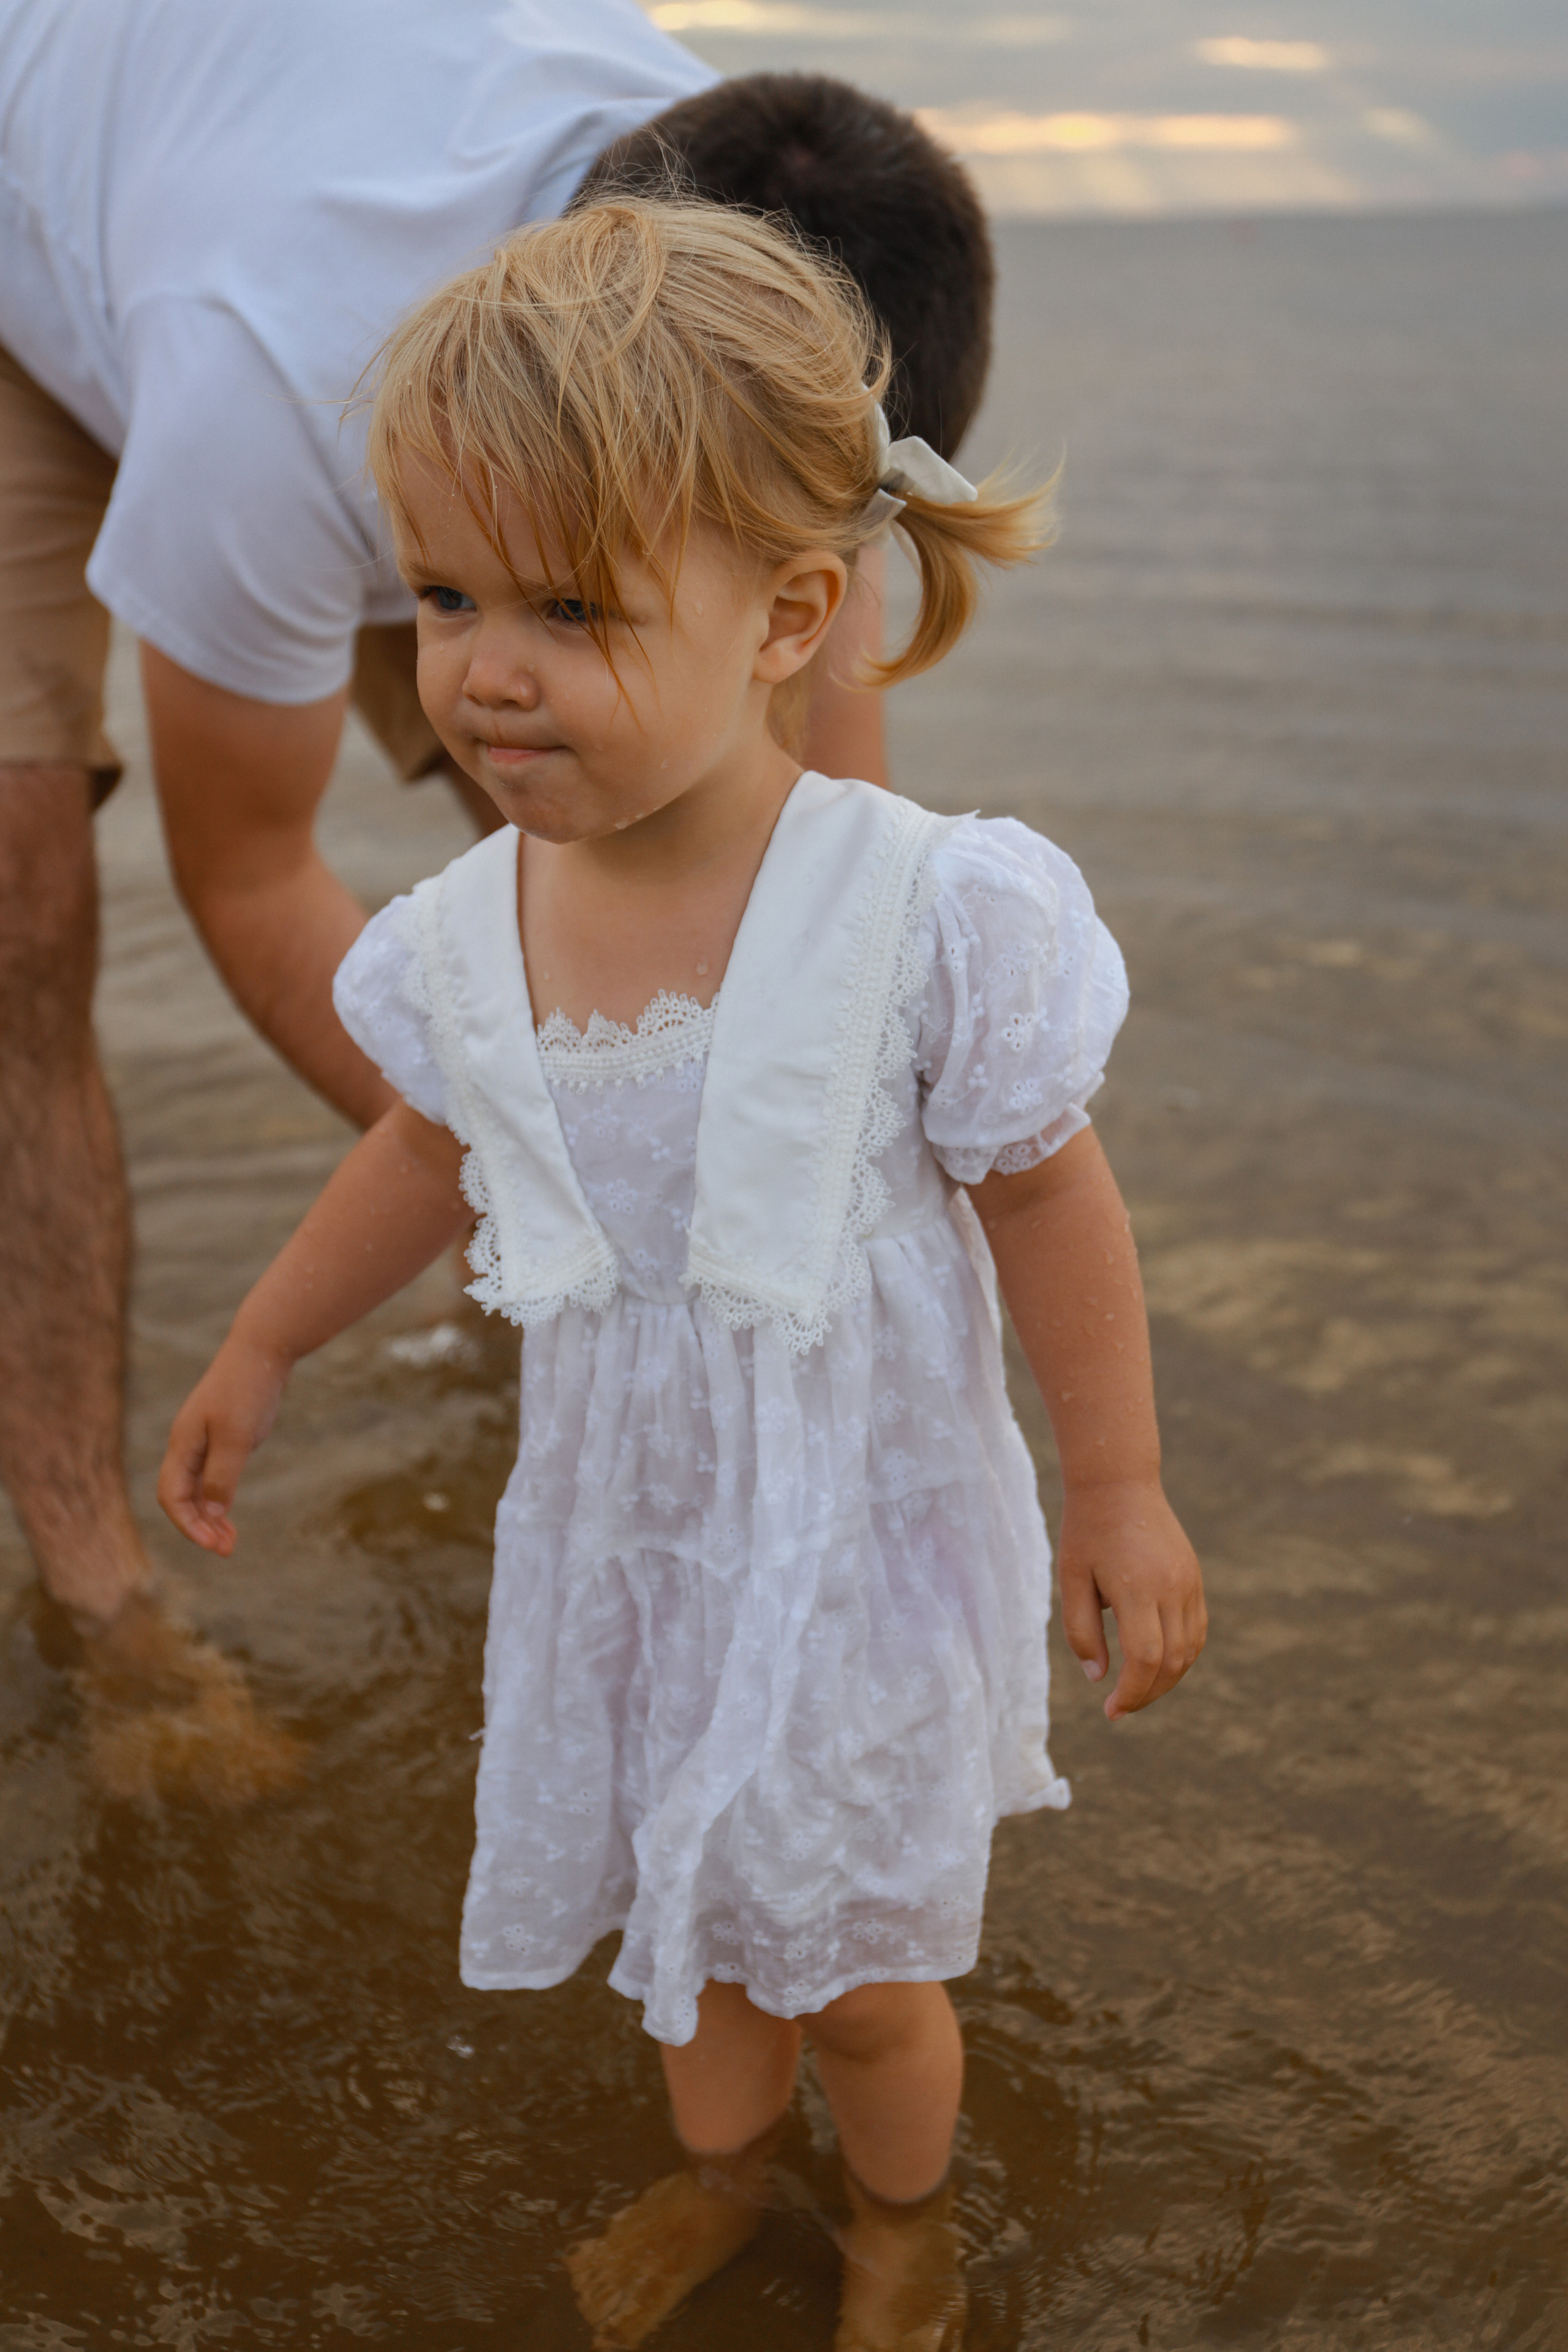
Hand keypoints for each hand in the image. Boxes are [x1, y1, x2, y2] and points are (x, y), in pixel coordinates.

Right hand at [157, 1334, 290, 1557]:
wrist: (263, 1349)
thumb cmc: (247, 1389)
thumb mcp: (238, 1436)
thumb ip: (223, 1475)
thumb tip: (212, 1514)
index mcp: (183, 1444)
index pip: (172, 1497)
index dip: (188, 1525)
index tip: (213, 1546)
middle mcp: (187, 1444)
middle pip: (182, 1497)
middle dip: (200, 1527)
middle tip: (227, 1550)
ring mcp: (204, 1439)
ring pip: (198, 1489)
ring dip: (211, 1517)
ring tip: (231, 1541)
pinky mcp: (222, 1436)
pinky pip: (212, 1476)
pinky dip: (220, 1497)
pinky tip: (231, 1513)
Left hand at [1057, 1476, 1205, 1721]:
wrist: (1118, 1482)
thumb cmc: (1086, 1530)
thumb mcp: (1071, 1580)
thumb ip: (1081, 1631)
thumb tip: (1099, 1678)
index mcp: (1138, 1588)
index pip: (1145, 1659)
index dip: (1131, 1693)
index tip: (1110, 1710)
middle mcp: (1172, 1588)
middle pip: (1172, 1662)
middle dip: (1147, 1693)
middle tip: (1120, 1708)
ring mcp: (1189, 1583)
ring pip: (1190, 1650)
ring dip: (1167, 1679)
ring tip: (1136, 1690)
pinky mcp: (1194, 1578)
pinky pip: (1197, 1630)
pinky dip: (1181, 1655)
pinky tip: (1157, 1664)